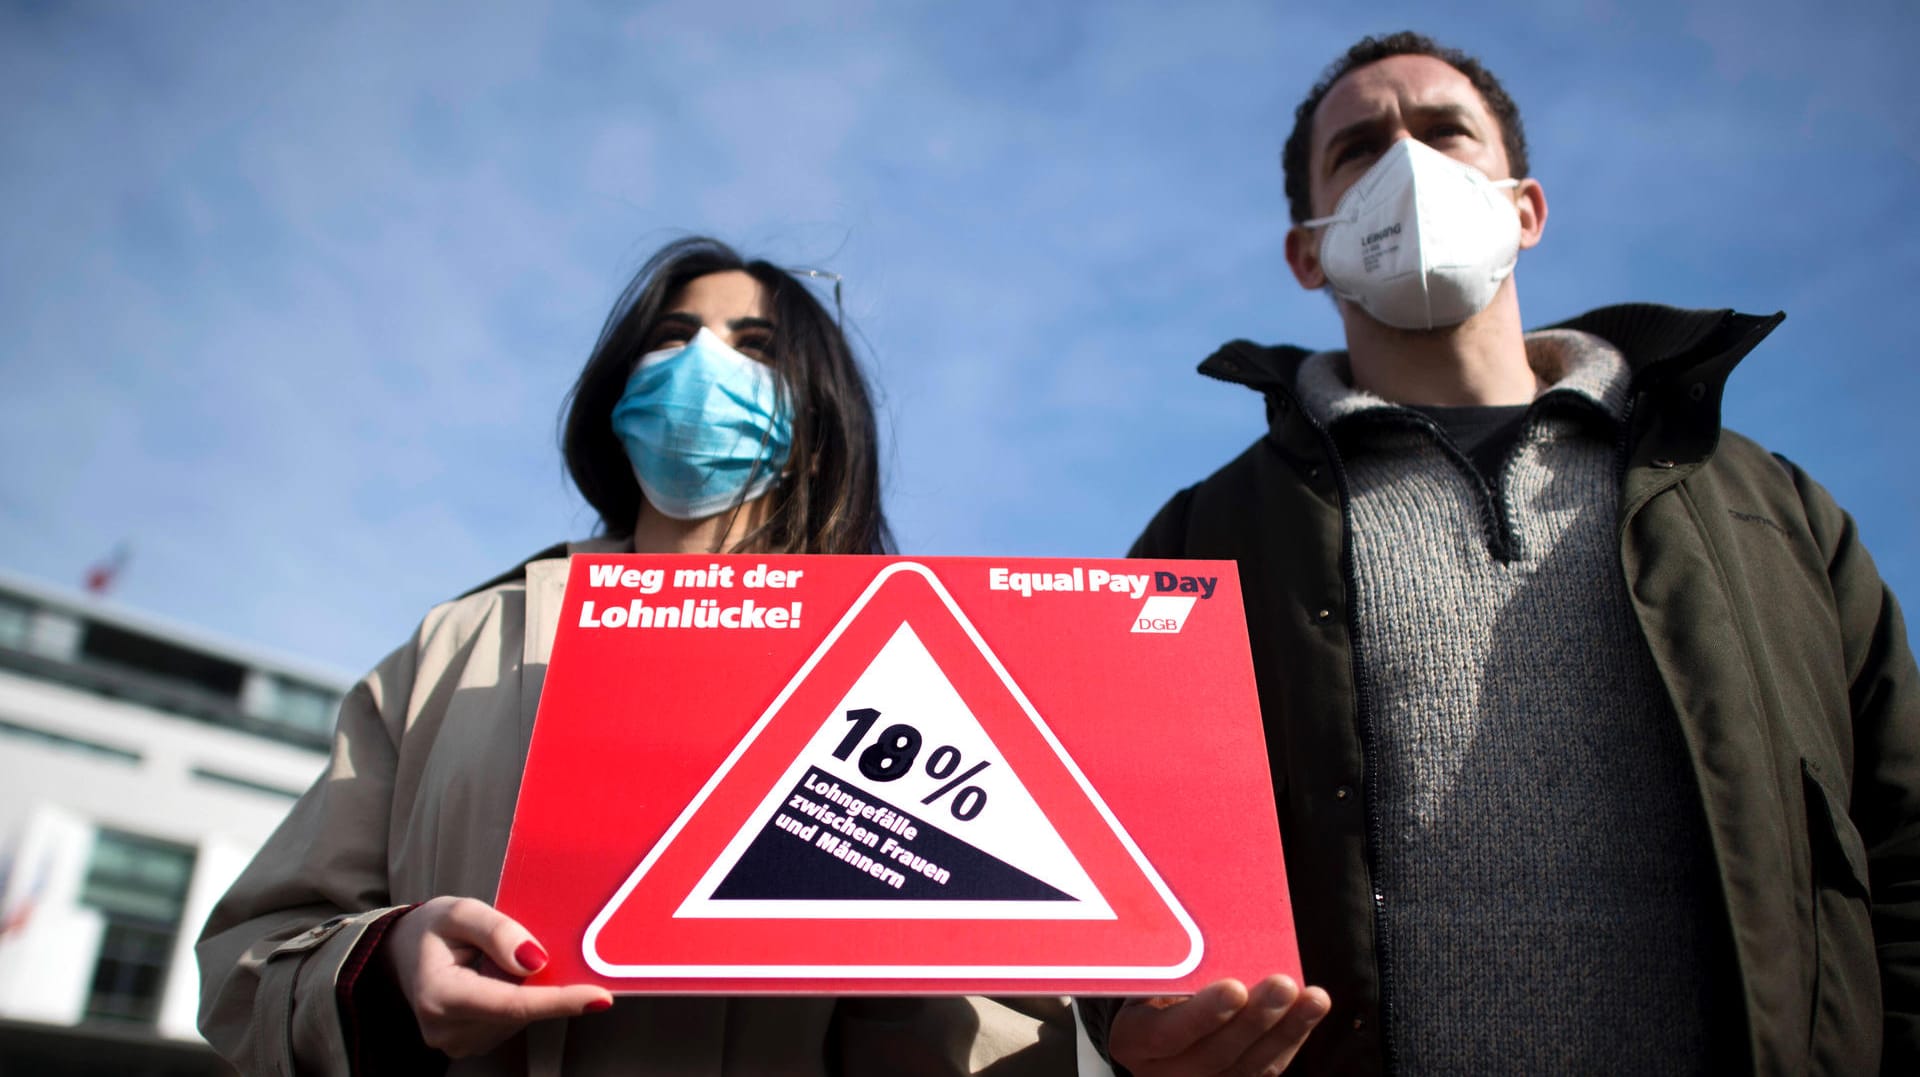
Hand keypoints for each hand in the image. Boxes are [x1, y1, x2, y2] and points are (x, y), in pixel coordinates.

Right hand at [382, 896, 613, 1057]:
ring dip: (525, 987)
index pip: (512, 1005)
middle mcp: (448, 1030)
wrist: (402, 952)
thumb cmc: (430, 929)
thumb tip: (535, 960)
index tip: (599, 997)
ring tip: (493, 961)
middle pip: (522, 1009)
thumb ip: (498, 931)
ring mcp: (459, 1042)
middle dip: (540, 981)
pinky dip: (518, 996)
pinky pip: (513, 1019)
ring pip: (521, 1015)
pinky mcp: (471, 1043)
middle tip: (523, 947)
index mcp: (440, 997)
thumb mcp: (460, 912)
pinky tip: (497, 977)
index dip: (560, 1001)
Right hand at [1107, 975, 1329, 1076]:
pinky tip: (1311, 1009)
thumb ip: (1165, 962)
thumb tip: (1203, 929)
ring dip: (1286, 1029)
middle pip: (1215, 1054)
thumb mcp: (1142, 971)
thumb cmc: (1150, 979)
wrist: (1154, 1014)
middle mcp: (1165, 1072)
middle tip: (1283, 986)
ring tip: (1314, 998)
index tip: (1234, 987)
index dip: (1203, 1015)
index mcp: (1133, 1039)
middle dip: (1255, 1019)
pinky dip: (1293, 1036)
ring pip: (1249, 1066)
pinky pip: (1266, 1067)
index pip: (1167, 1034)